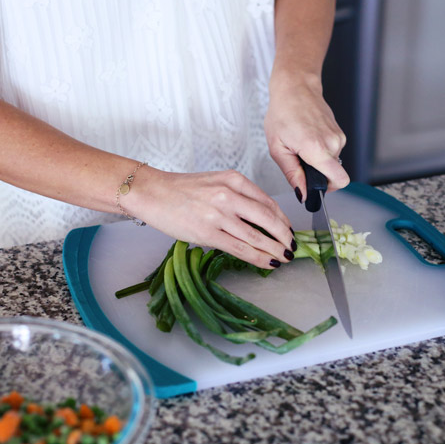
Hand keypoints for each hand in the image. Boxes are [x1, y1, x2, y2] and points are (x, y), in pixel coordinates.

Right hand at [123, 167, 295, 269]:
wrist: (152, 193)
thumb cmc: (181, 190)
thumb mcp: (215, 182)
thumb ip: (238, 196)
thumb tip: (261, 219)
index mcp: (234, 180)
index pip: (268, 202)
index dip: (283, 220)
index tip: (289, 231)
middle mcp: (229, 195)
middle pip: (269, 219)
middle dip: (285, 237)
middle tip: (292, 248)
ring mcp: (219, 214)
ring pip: (257, 236)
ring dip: (274, 250)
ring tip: (283, 258)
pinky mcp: (208, 233)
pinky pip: (240, 248)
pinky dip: (258, 258)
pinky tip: (267, 263)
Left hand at [264, 73, 349, 202]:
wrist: (295, 87)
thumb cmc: (283, 112)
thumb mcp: (278, 148)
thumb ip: (292, 174)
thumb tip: (302, 194)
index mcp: (317, 149)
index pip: (339, 180)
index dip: (327, 189)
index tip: (313, 186)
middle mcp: (333, 143)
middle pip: (333, 174)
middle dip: (317, 174)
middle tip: (299, 160)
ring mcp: (339, 137)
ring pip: (332, 163)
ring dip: (317, 161)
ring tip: (301, 145)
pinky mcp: (339, 133)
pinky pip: (332, 152)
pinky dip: (320, 151)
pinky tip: (307, 138)